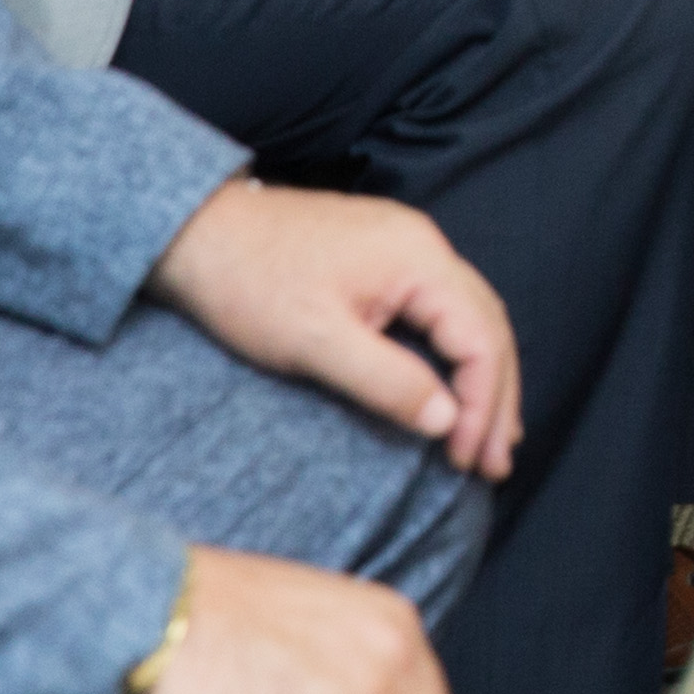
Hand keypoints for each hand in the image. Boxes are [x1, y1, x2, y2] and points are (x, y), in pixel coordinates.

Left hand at [147, 176, 520, 477]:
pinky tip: (452, 387)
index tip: (467, 461)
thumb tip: (448, 421)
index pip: (480, 337)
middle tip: (496, 462)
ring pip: (471, 317)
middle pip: (489, 325)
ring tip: (487, 436)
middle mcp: (426, 246)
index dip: (482, 404)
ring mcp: (408, 247)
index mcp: (418, 260)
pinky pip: (442, 310)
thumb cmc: (248, 284)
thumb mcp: (314, 342)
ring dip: (483, 378)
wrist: (195, 231)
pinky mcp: (385, 258)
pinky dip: (456, 355)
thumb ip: (387, 381)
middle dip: (498, 397)